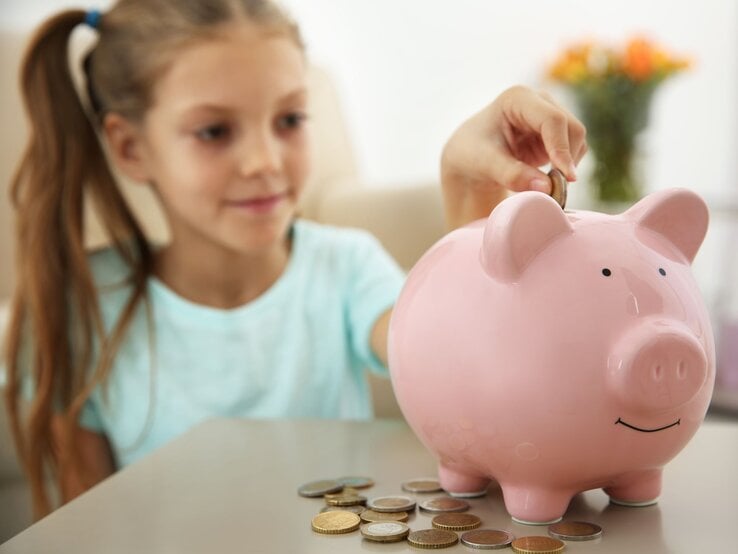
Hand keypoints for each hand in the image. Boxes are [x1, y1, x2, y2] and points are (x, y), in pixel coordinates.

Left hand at [440, 85, 586, 228]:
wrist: (469, 157)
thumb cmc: (472, 154)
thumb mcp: (485, 164)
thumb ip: (513, 175)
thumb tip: (546, 187)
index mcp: (518, 99)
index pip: (552, 120)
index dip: (562, 148)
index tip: (566, 177)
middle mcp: (539, 101)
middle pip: (571, 128)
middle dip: (567, 159)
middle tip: (553, 189)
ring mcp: (549, 115)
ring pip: (577, 139)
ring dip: (568, 164)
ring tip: (544, 185)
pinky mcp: (555, 134)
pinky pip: (573, 150)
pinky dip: (566, 168)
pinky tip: (546, 180)